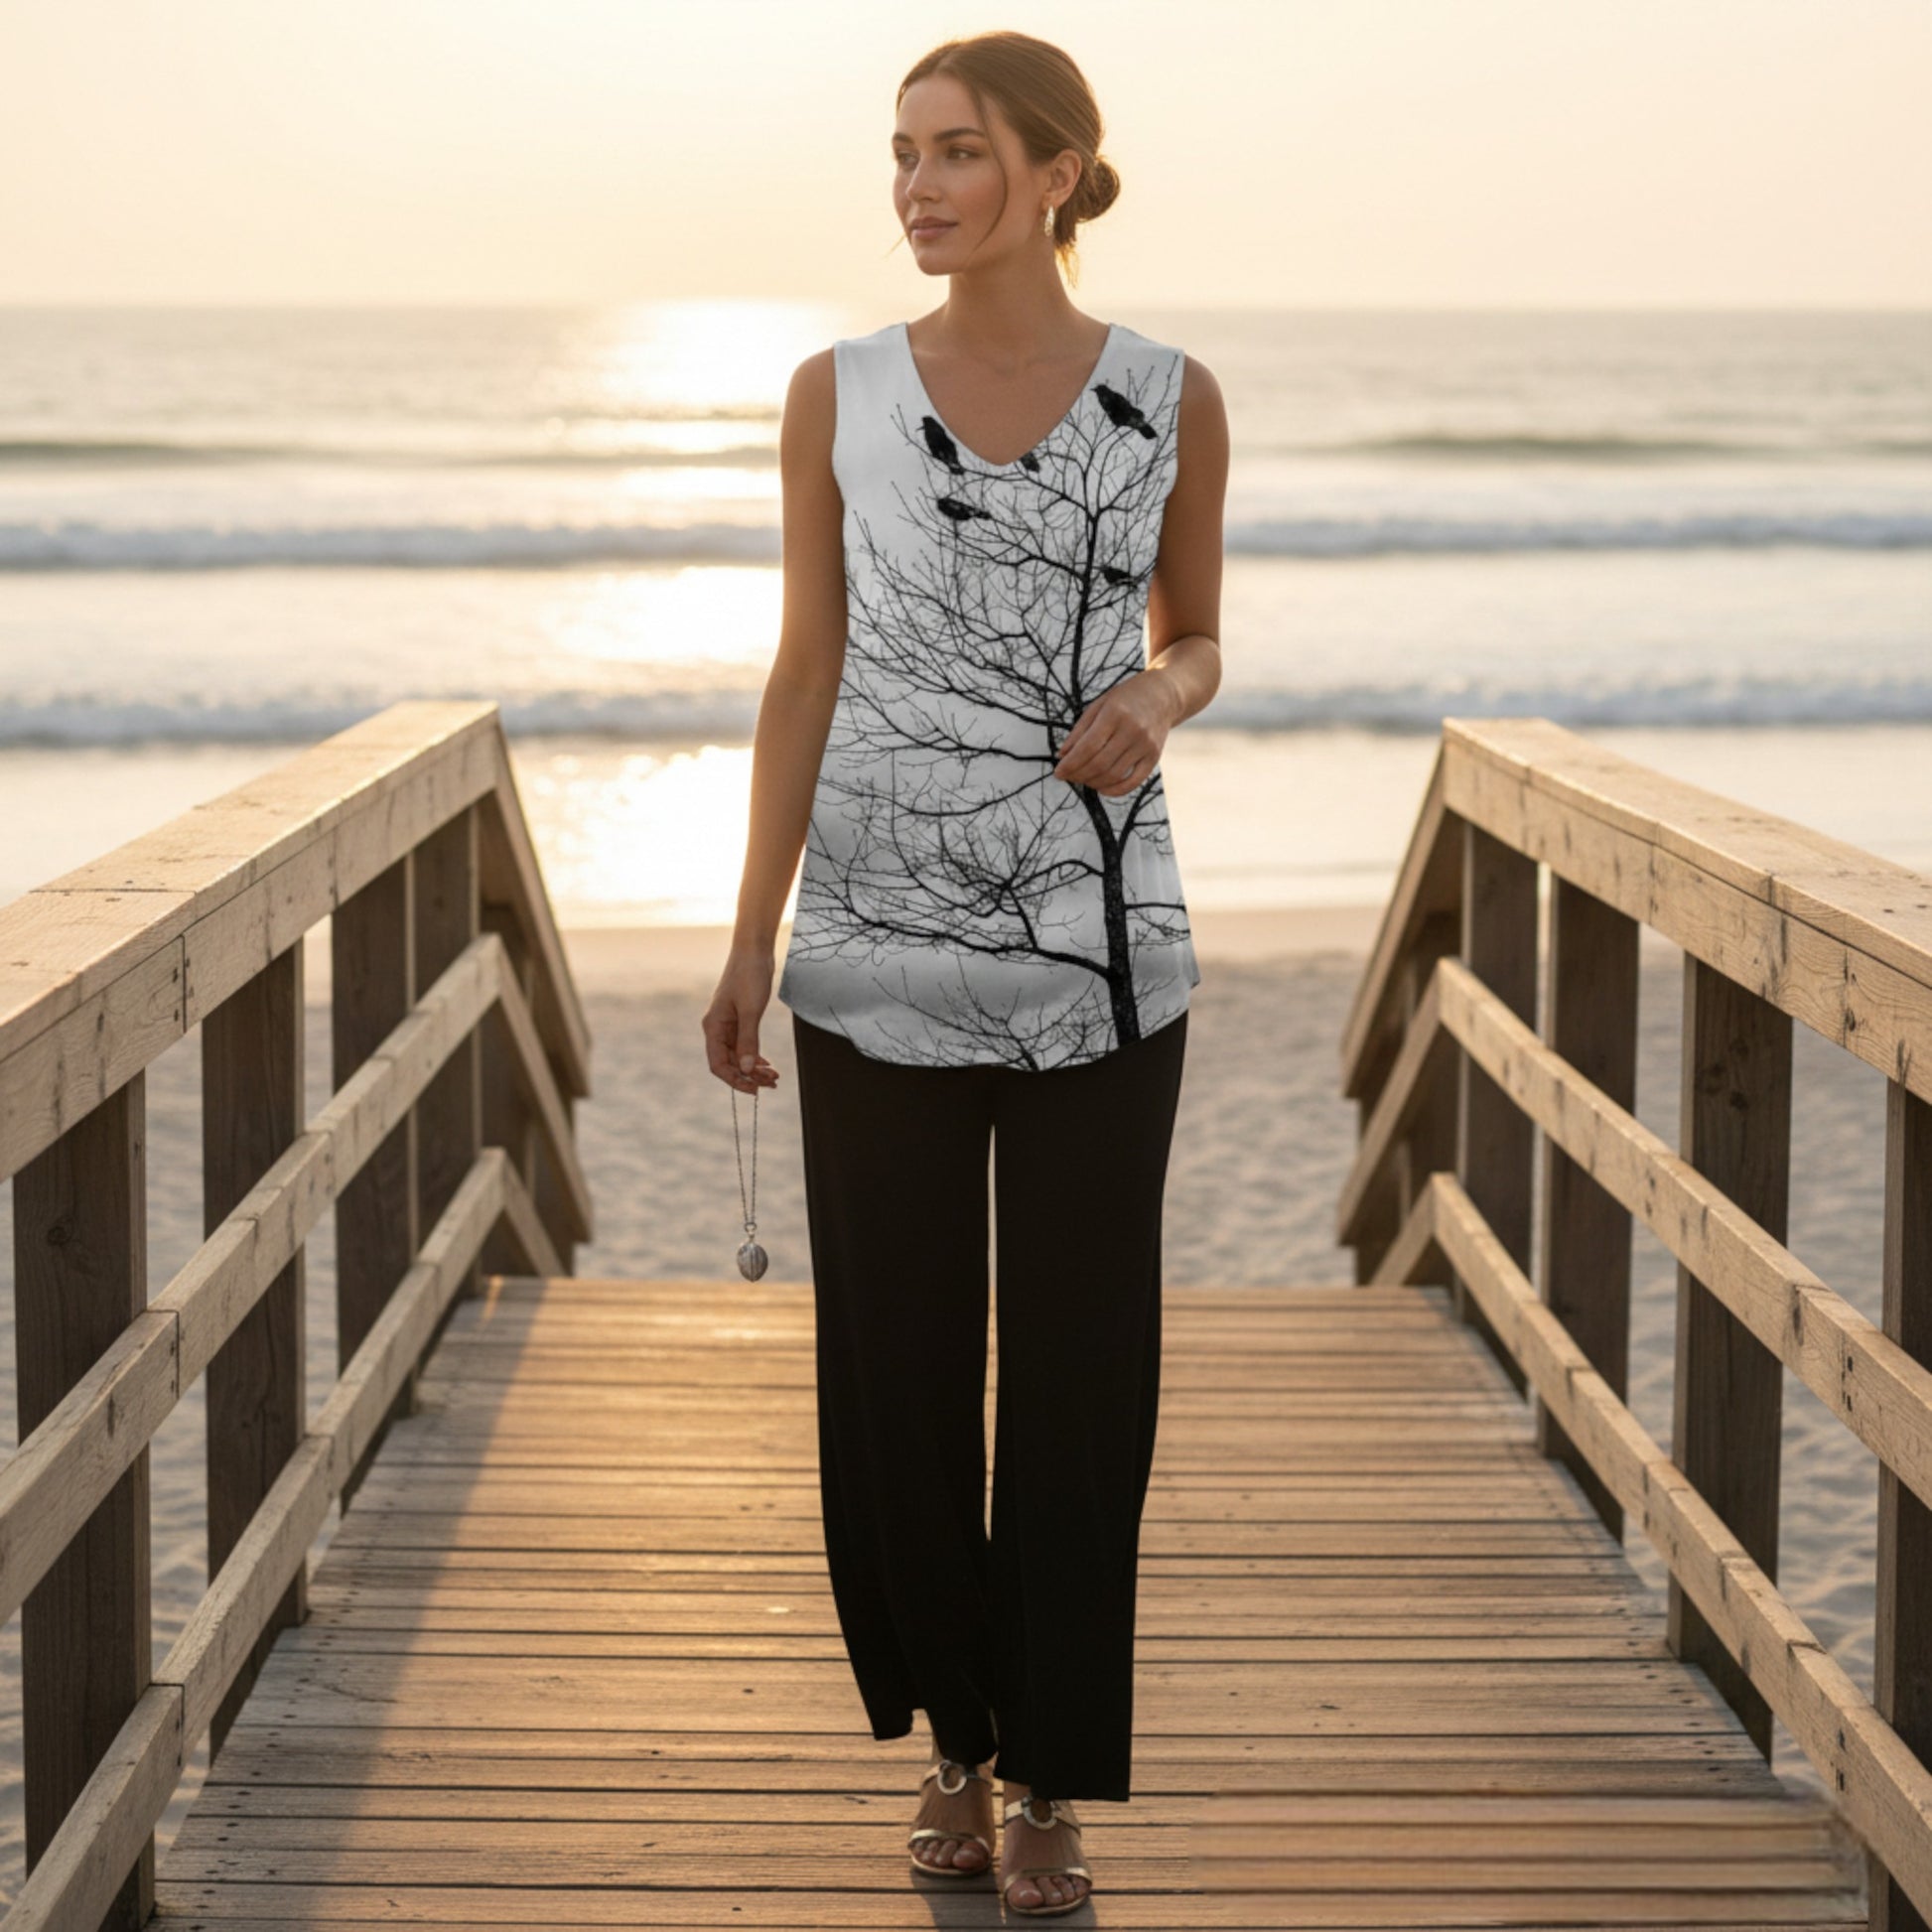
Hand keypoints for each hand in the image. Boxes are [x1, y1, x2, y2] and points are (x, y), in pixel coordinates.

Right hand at [703, 946, 781, 1091]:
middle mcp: (717, 1028)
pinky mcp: (739, 1020)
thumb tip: (748, 1069)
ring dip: (755, 1068)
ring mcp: (728, 1025)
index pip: (718, 1065)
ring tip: (774, 1077)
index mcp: (713, 1027)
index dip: (735, 1080)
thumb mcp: (751, 1010)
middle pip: (730, 1063)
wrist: (754, 951)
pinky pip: (744, 1045)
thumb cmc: (749, 976)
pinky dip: (756, 1056)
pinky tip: (767, 1064)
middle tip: (772, 1083)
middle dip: (750, 1076)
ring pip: (739, 1056)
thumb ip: (748, 1041)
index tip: (755, 1090)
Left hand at [1052, 671, 1176, 796]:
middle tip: (1068, 777)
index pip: (1088, 746)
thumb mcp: (1099, 705)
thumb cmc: (1126, 698)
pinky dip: (1115, 790)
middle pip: (1099, 763)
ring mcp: (1145, 745)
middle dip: (1078, 775)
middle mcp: (1132, 730)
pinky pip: (1134, 782)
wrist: (1163, 695)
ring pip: (1114, 775)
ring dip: (1093, 782)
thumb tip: (1062, 755)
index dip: (1070, 763)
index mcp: (1115, 713)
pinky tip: (1102, 788)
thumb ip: (1080, 730)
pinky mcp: (1154, 757)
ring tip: (1082, 780)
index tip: (1058, 772)